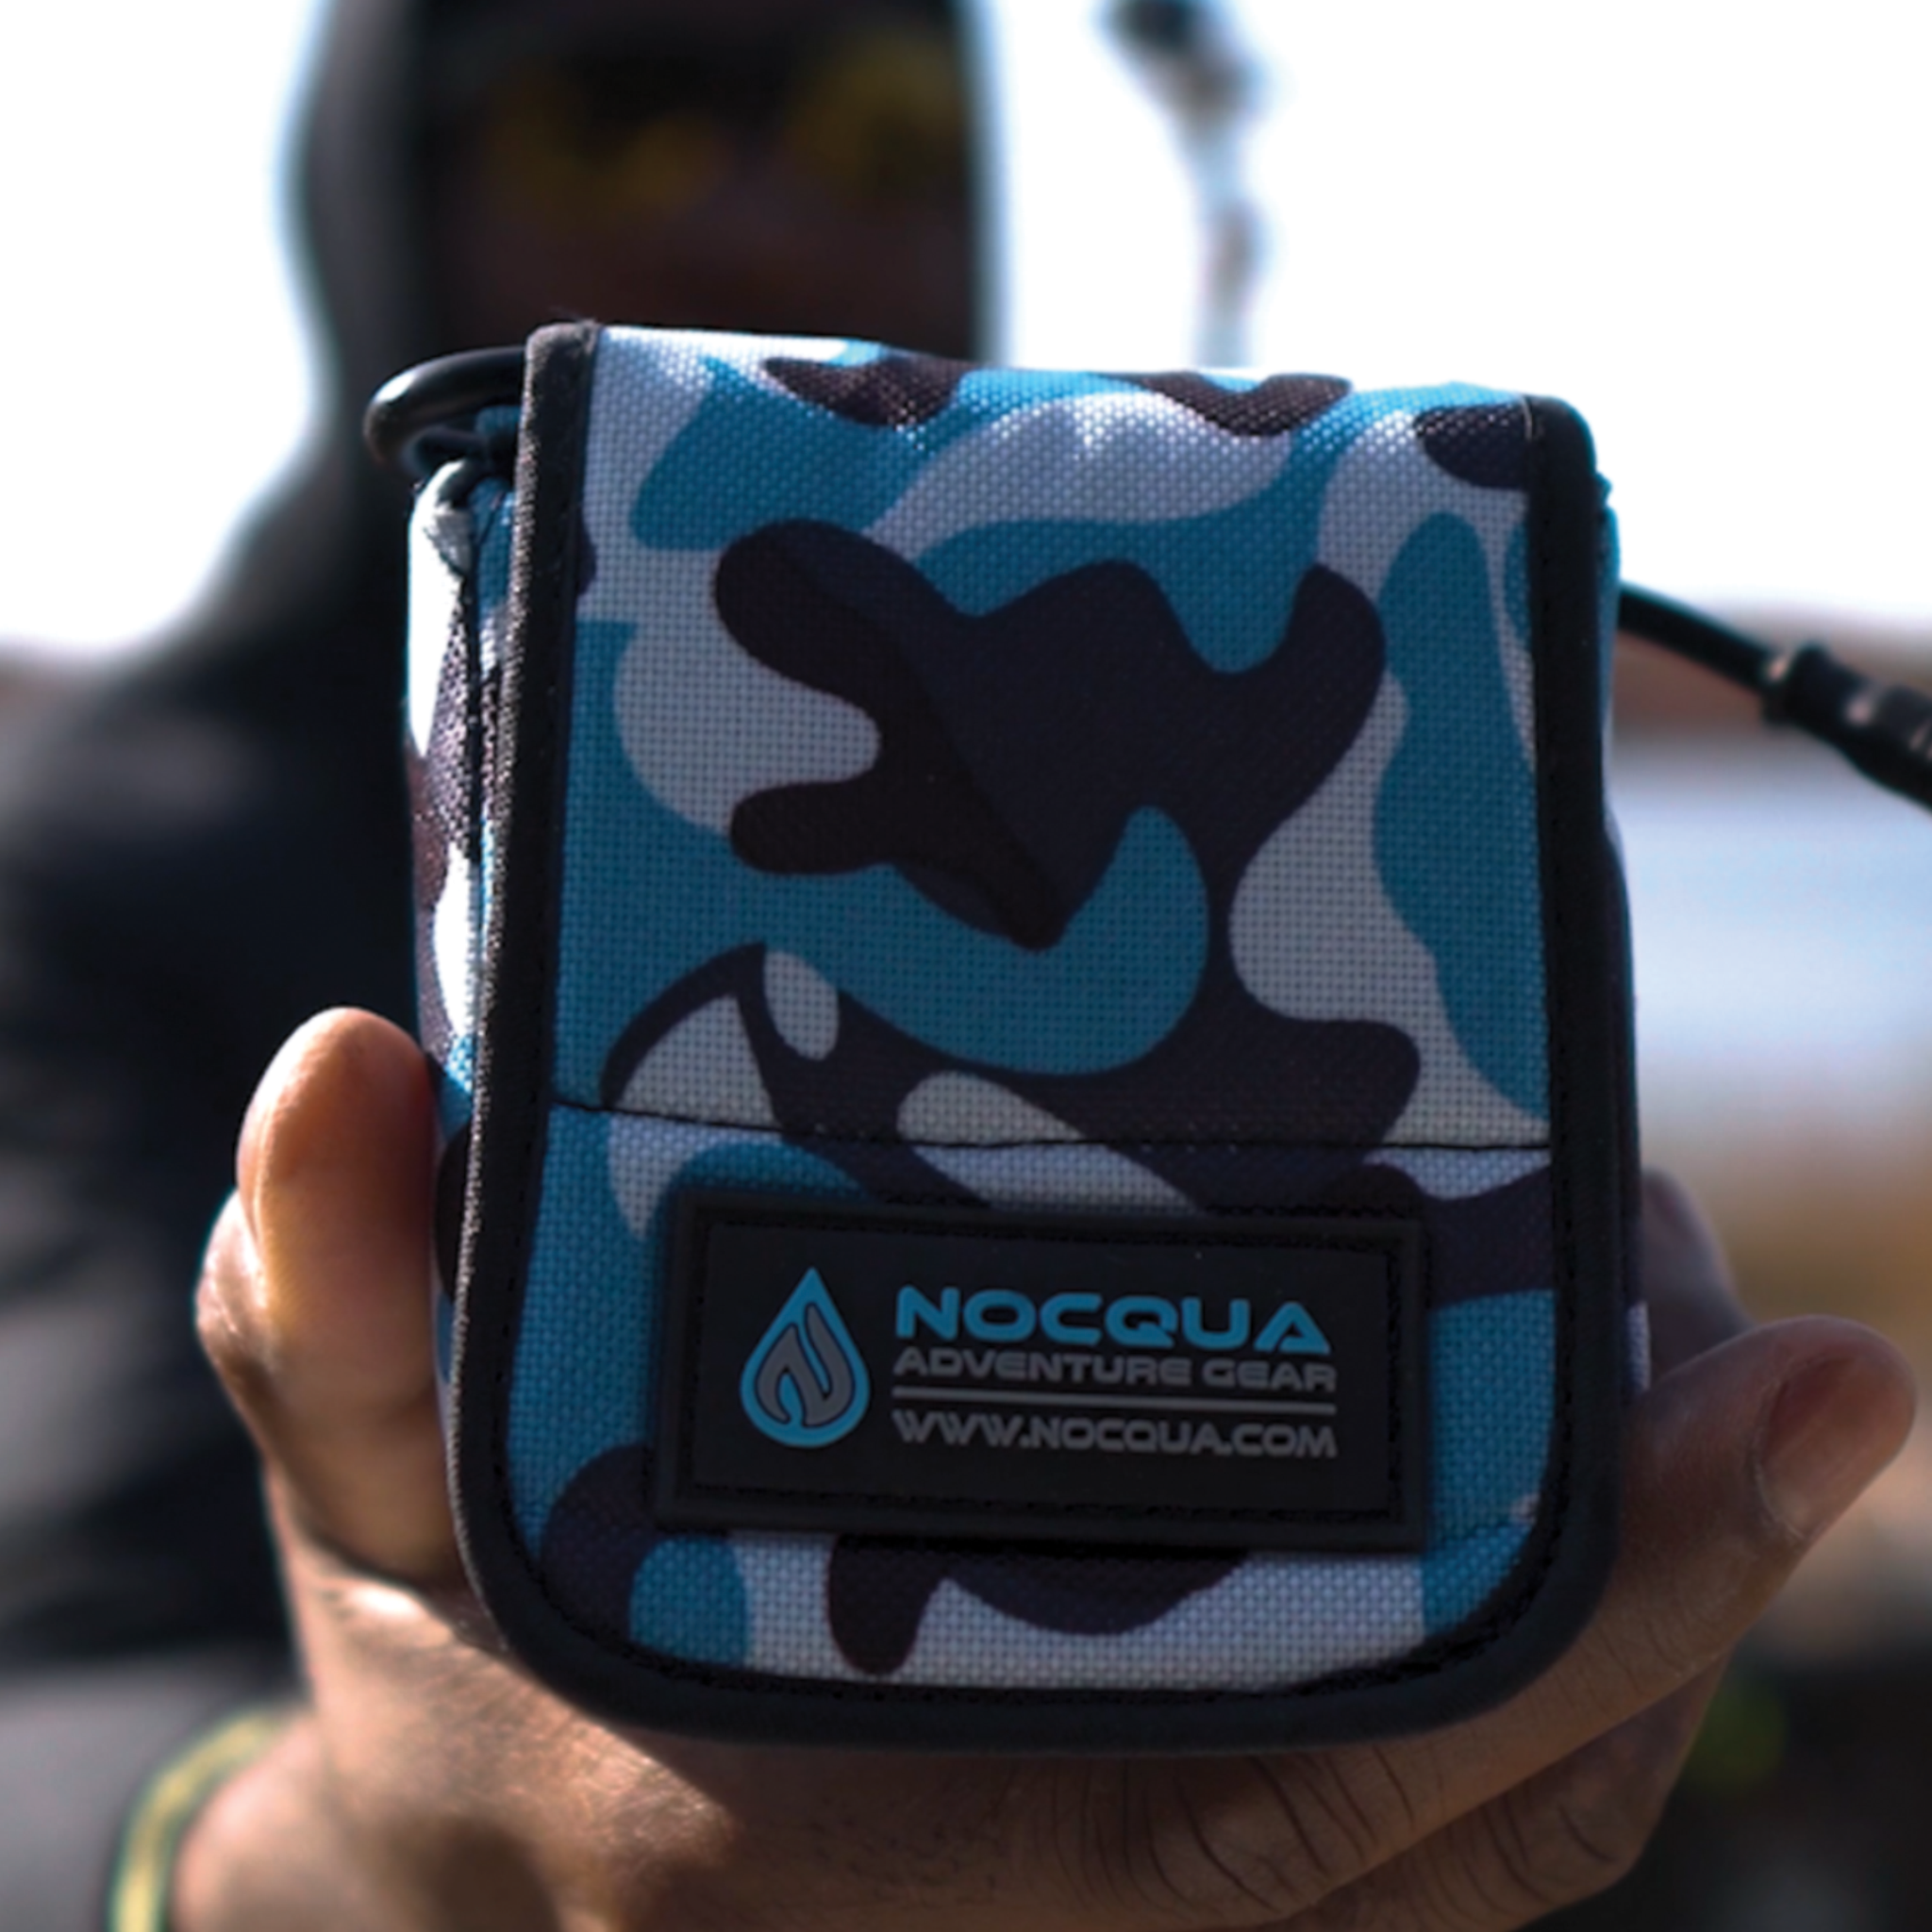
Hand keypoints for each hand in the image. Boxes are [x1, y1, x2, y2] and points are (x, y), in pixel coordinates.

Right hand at [177, 1008, 1914, 1930]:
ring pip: (1500, 1801)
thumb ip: (352, 1300)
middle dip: (1669, 1561)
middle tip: (1757, 1314)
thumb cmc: (472, 1671)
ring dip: (1636, 1569)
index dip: (1590, 1630)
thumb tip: (342, 1071)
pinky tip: (1567, 1400)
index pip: (1310, 1811)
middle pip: (1488, 1808)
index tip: (1795, 1383)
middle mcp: (1072, 1893)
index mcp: (892, 1843)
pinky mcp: (1185, 1816)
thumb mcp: (372, 1497)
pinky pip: (1442, 1772)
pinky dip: (1549, 1614)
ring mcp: (1155, 1874)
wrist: (517, 1844)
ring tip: (1678, 1312)